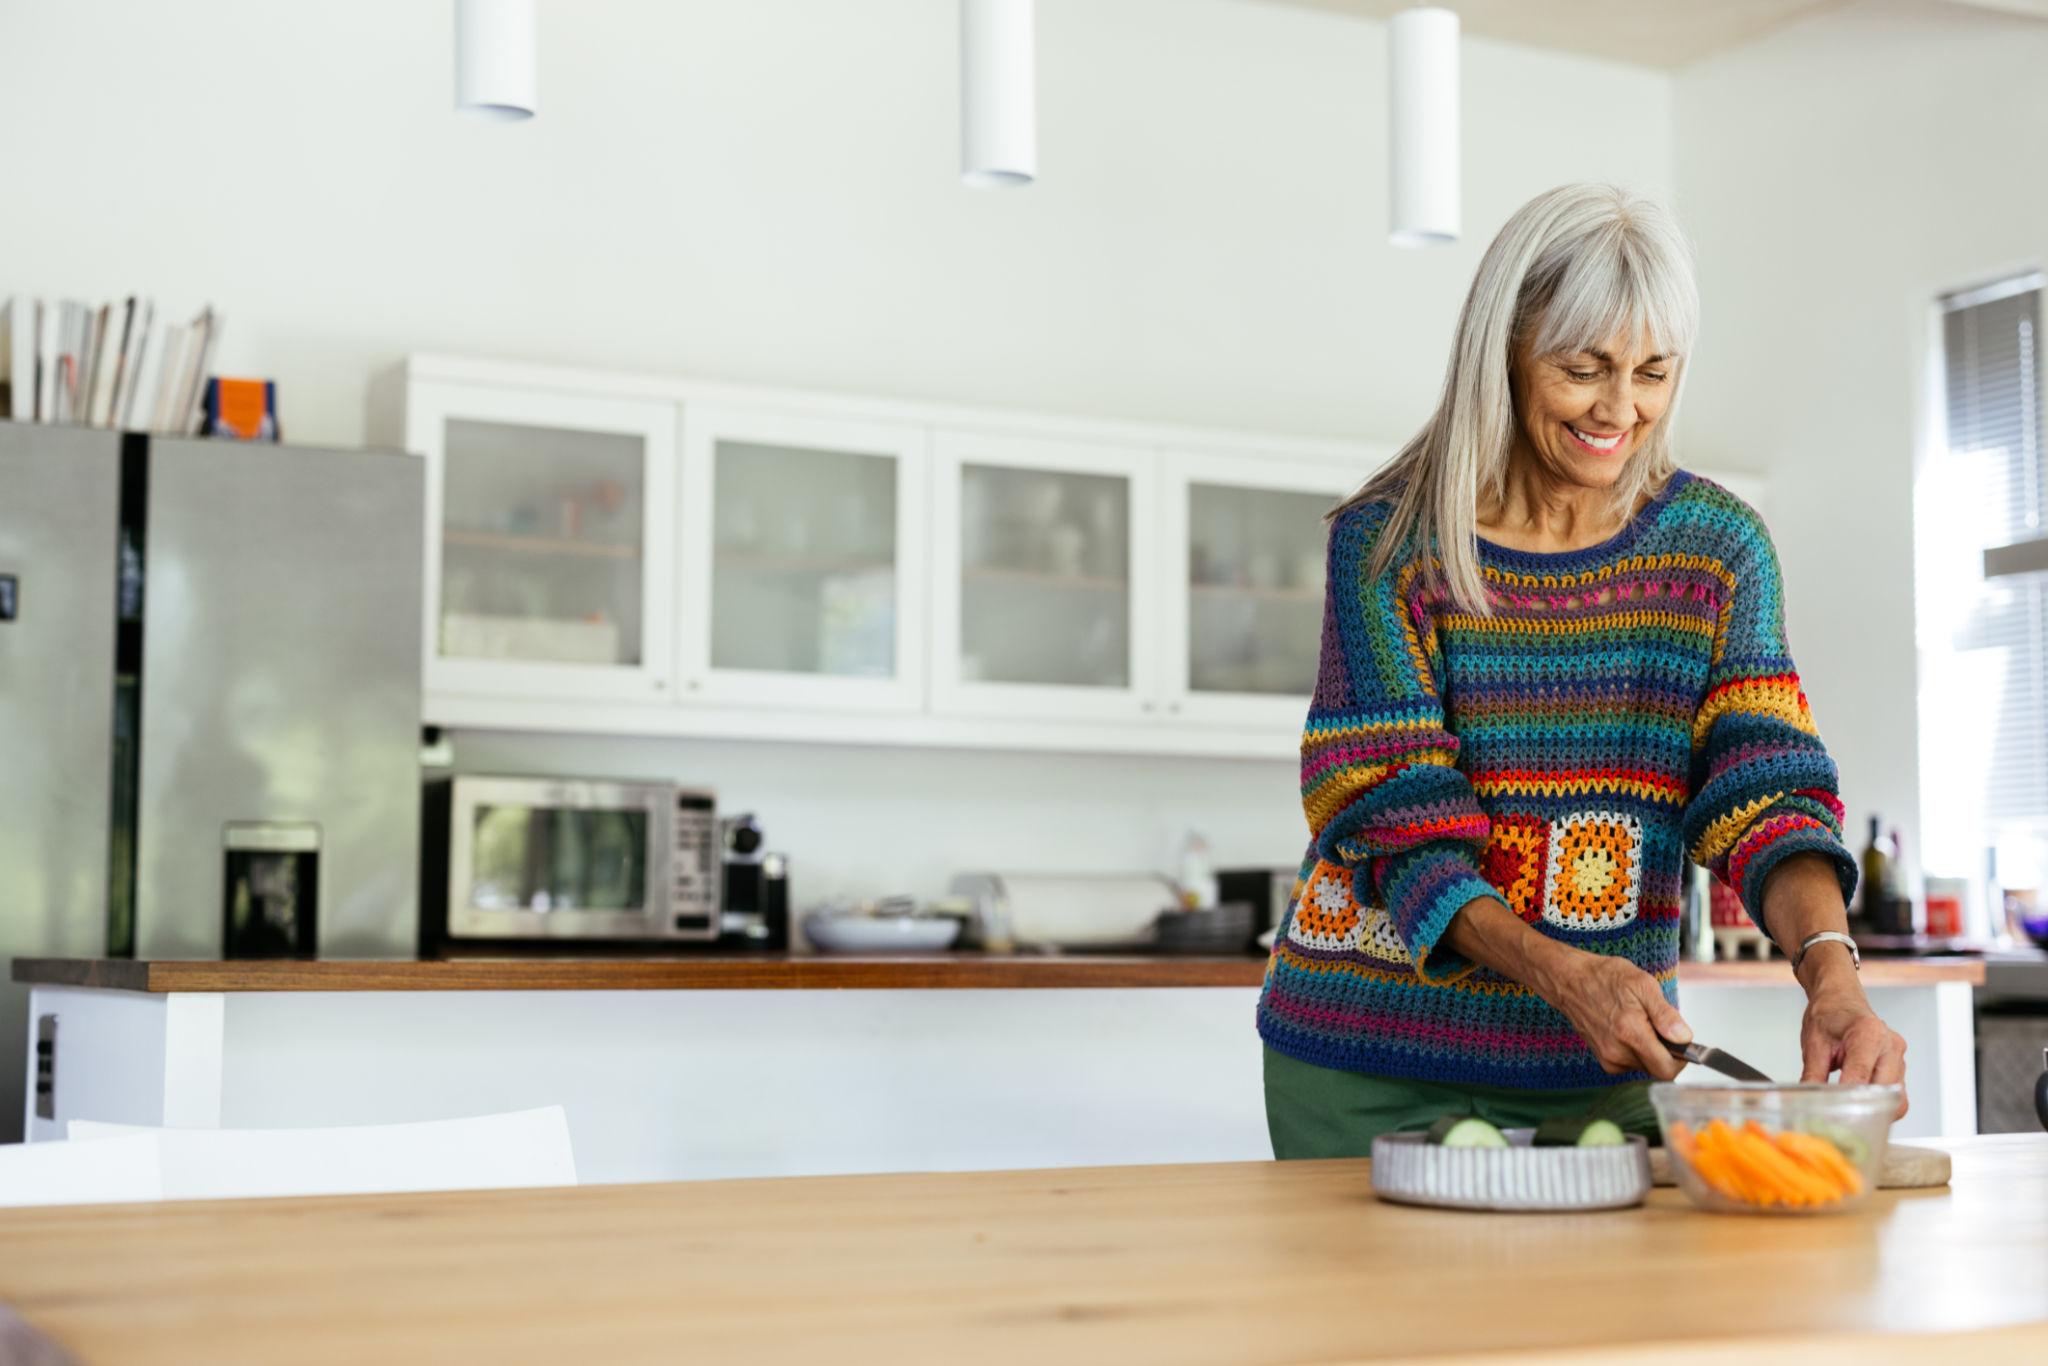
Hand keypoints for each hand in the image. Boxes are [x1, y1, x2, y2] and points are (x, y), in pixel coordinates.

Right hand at [1535, 948, 1691, 1079]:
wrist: (1570, 980)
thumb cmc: (1606, 977)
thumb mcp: (1642, 984)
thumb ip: (1665, 1014)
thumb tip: (1685, 1038)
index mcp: (1630, 1033)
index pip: (1667, 1069)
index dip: (1681, 1058)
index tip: (1683, 1042)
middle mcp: (1618, 1052)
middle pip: (1658, 1068)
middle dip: (1665, 1051)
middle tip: (1658, 1024)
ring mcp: (1609, 1058)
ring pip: (1646, 1066)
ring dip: (1650, 1049)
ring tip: (1639, 1021)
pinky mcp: (1604, 1060)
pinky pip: (1632, 1063)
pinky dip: (1636, 1050)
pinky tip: (1627, 1029)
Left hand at [1801, 985, 1908, 1117]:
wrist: (1841, 1000)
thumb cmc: (1829, 1015)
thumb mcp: (1814, 1043)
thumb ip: (1813, 1074)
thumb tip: (1808, 1100)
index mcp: (1868, 1033)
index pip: (1861, 1074)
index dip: (1848, 1097)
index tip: (1833, 1113)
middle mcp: (1890, 1045)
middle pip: (1886, 1091)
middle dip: (1866, 1108)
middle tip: (1842, 1121)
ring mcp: (1899, 1057)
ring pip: (1896, 1097)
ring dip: (1876, 1109)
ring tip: (1850, 1113)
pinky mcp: (1900, 1066)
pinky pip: (1896, 1094)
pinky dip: (1881, 1104)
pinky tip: (1861, 1105)